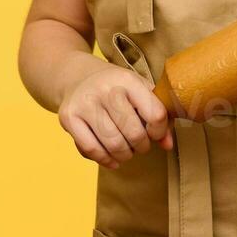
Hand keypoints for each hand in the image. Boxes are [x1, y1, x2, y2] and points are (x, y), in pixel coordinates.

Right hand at [58, 63, 172, 169]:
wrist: (77, 77)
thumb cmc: (115, 88)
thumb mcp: (139, 91)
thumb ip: (158, 115)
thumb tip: (167, 145)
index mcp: (127, 80)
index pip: (155, 114)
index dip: (160, 131)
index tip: (155, 133)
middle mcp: (105, 89)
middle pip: (134, 133)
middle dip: (142, 146)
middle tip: (140, 145)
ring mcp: (85, 103)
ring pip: (113, 145)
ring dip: (125, 155)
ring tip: (126, 151)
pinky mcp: (69, 117)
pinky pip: (91, 150)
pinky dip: (105, 160)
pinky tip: (112, 158)